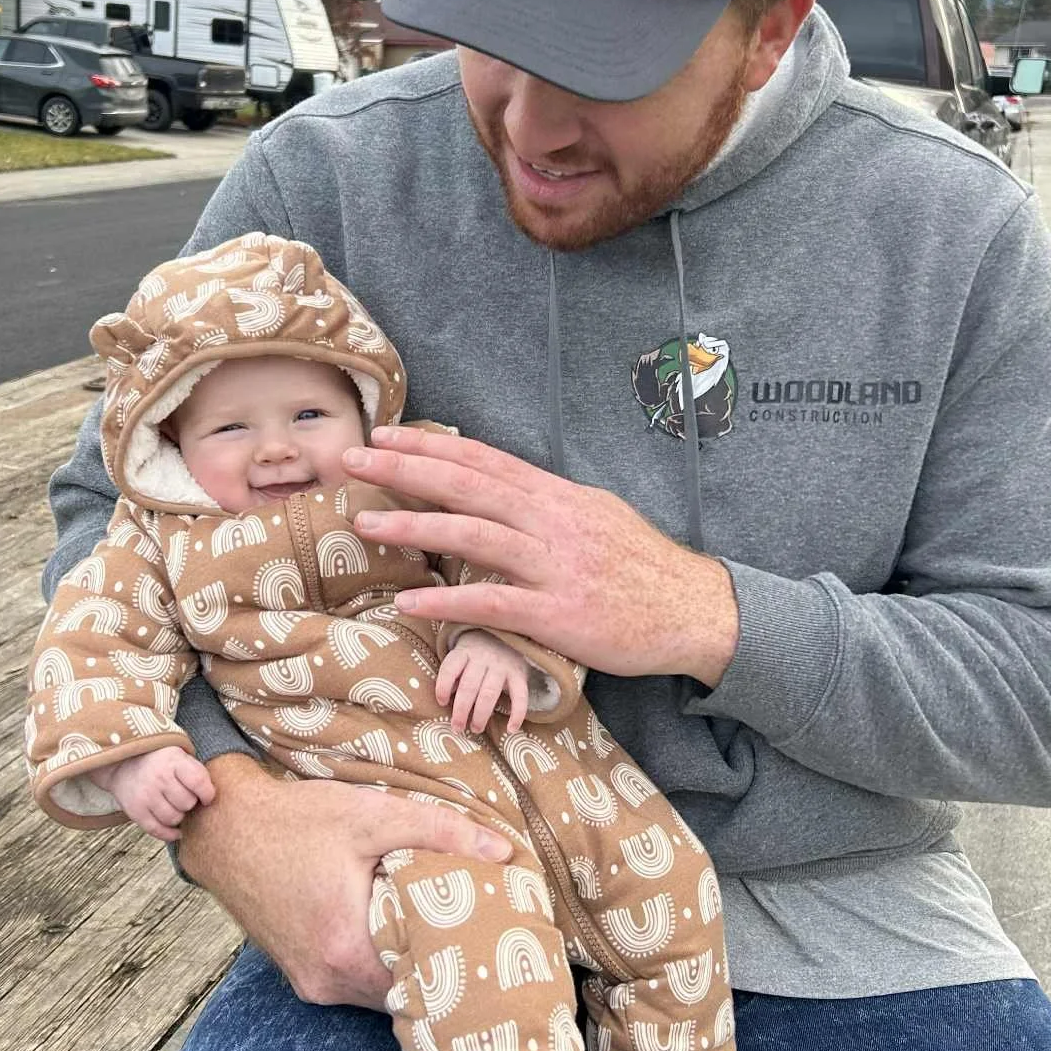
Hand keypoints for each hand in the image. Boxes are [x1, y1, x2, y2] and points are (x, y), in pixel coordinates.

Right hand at [98, 747, 215, 842]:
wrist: (124, 764)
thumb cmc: (161, 762)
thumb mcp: (180, 756)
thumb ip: (196, 773)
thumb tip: (213, 798)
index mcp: (173, 761)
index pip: (198, 782)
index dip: (208, 794)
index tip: (207, 797)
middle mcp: (158, 778)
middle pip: (187, 803)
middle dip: (190, 803)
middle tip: (185, 798)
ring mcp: (146, 795)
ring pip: (174, 818)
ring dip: (179, 816)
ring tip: (175, 807)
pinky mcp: (136, 811)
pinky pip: (158, 830)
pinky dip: (169, 833)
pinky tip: (175, 830)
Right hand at [177, 752, 513, 1009]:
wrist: (223, 829)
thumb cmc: (294, 821)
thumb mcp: (371, 815)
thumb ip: (440, 832)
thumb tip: (503, 852)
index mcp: (346, 950)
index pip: (421, 984)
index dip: (458, 967)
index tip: (489, 949)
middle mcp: (326, 980)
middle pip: (401, 992)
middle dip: (437, 968)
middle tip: (475, 938)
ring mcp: (308, 982)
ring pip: (377, 990)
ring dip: (405, 966)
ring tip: (441, 932)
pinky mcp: (298, 974)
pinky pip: (352, 981)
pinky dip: (376, 962)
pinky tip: (396, 931)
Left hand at [343, 427, 739, 686]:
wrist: (696, 612)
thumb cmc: (644, 568)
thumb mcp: (597, 517)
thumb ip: (548, 505)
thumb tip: (503, 492)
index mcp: (559, 495)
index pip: (485, 460)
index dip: (433, 445)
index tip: (388, 435)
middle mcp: (553, 521)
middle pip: (469, 485)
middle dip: (407, 470)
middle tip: (354, 459)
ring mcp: (556, 567)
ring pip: (475, 536)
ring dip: (414, 528)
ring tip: (365, 524)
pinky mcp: (560, 614)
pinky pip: (495, 603)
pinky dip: (449, 602)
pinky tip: (410, 604)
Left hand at [437, 632, 529, 734]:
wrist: (507, 632)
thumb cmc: (477, 652)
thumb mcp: (462, 655)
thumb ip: (454, 674)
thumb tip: (448, 697)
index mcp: (464, 651)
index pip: (450, 669)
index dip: (442, 687)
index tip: (442, 703)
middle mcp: (483, 657)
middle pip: (468, 687)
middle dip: (461, 711)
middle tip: (458, 728)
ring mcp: (502, 665)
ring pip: (489, 693)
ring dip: (481, 715)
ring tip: (476, 729)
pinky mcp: (519, 673)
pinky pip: (520, 696)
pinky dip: (517, 714)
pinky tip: (511, 729)